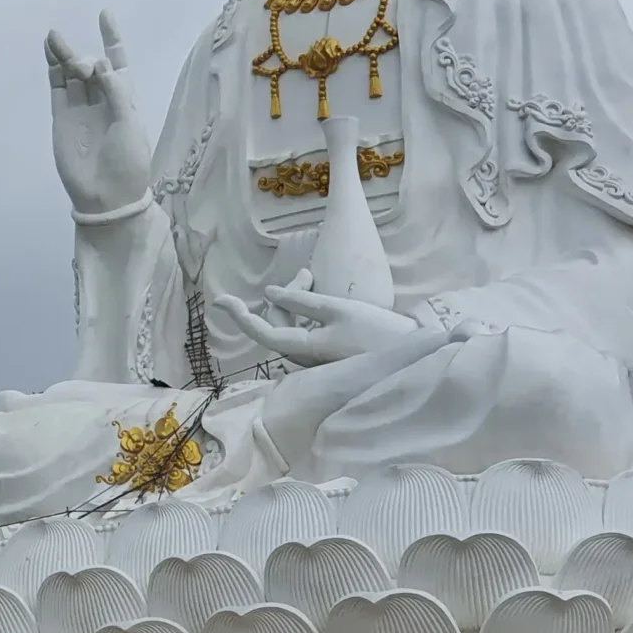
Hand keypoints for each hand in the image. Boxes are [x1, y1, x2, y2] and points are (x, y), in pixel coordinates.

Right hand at [47, 11, 151, 218]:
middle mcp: (101, 99)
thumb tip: (97, 62)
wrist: (106, 194)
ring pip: (70, 73)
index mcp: (125, 98)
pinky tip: (49, 52)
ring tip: (53, 36)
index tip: (104, 15)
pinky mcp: (61, 117)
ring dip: (64, 54)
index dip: (112, 39)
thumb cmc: (127, 160)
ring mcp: (79, 108)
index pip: (118, 62)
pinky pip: (56, 87)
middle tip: (80, 64)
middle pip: (90, 66)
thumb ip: (115, 90)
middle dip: (84, 57)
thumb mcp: (130, 122)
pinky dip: (52, 69)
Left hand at [217, 271, 420, 366]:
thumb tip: (268, 294)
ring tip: (311, 278)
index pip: (261, 332)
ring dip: (295, 300)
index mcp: (302, 348)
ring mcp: (313, 358)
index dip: (239, 316)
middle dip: (283, 296)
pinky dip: (305, 311)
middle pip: (277, 324)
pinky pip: (304, 332)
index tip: (220, 300)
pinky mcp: (326, 355)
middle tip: (306, 274)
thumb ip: (300, 302)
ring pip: (290, 326)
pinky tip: (315, 292)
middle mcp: (302, 358)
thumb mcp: (337, 310)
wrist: (412, 357)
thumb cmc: (376, 332)